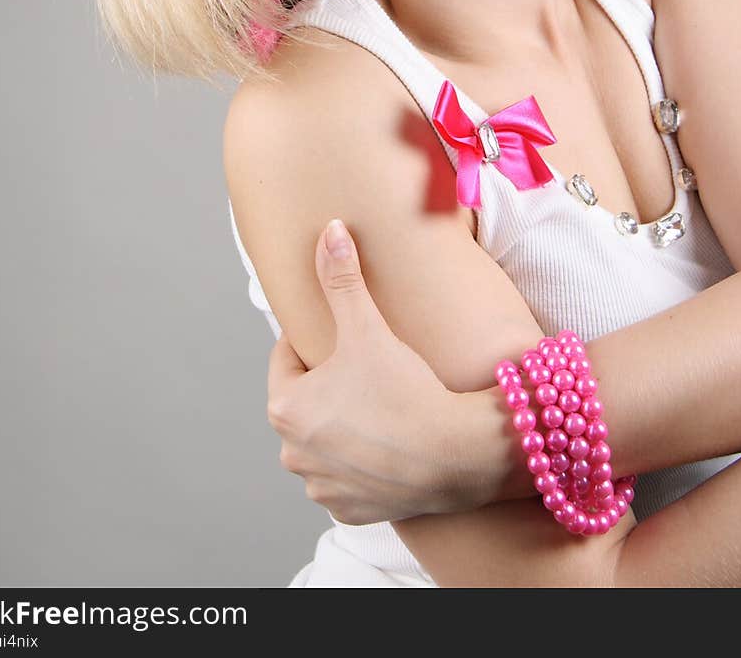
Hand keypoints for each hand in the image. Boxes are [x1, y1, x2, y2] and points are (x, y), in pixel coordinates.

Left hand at [266, 219, 456, 524]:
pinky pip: (348, 478)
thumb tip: (330, 230)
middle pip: (306, 402)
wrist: (455, 455)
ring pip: (326, 441)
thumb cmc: (405, 388)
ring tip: (382, 405)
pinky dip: (363, 462)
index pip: (287, 359)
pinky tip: (390, 443)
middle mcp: (291, 453)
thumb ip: (342, 278)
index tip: (348, 339)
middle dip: (330, 385)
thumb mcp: (367, 326)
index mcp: (284, 407)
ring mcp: (319, 486)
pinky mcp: (348, 510)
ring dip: (344, 425)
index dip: (318, 343)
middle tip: (370, 370)